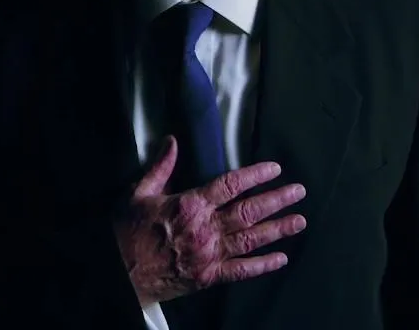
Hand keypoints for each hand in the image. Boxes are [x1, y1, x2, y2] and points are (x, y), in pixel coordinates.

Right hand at [112, 135, 307, 305]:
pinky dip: (262, 265)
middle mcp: (205, 228)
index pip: (231, 184)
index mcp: (190, 204)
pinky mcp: (208, 278)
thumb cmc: (126, 231)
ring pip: (251, 239)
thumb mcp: (139, 192)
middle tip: (299, 191)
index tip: (275, 169)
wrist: (117, 273)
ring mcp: (209, 255)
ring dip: (278, 229)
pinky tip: (281, 259)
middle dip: (277, 200)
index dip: (256, 175)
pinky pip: (241, 271)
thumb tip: (172, 140)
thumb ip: (161, 167)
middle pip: (249, 211)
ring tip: (300, 221)